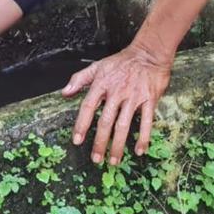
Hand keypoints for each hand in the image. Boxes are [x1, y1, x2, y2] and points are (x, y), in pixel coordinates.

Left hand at [62, 43, 171, 164]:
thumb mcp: (98, 66)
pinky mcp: (149, 99)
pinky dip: (143, 137)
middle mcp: (117, 92)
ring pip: (124, 125)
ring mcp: (134, 97)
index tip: (77, 141)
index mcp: (102, 84)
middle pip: (106, 121)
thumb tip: (64, 93)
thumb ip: (79, 79)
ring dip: (118, 145)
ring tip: (113, 160)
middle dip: (100, 142)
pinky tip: (139, 151)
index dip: (81, 124)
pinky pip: (147, 122)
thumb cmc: (122, 61)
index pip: (88, 106)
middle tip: (96, 158)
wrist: (149, 52)